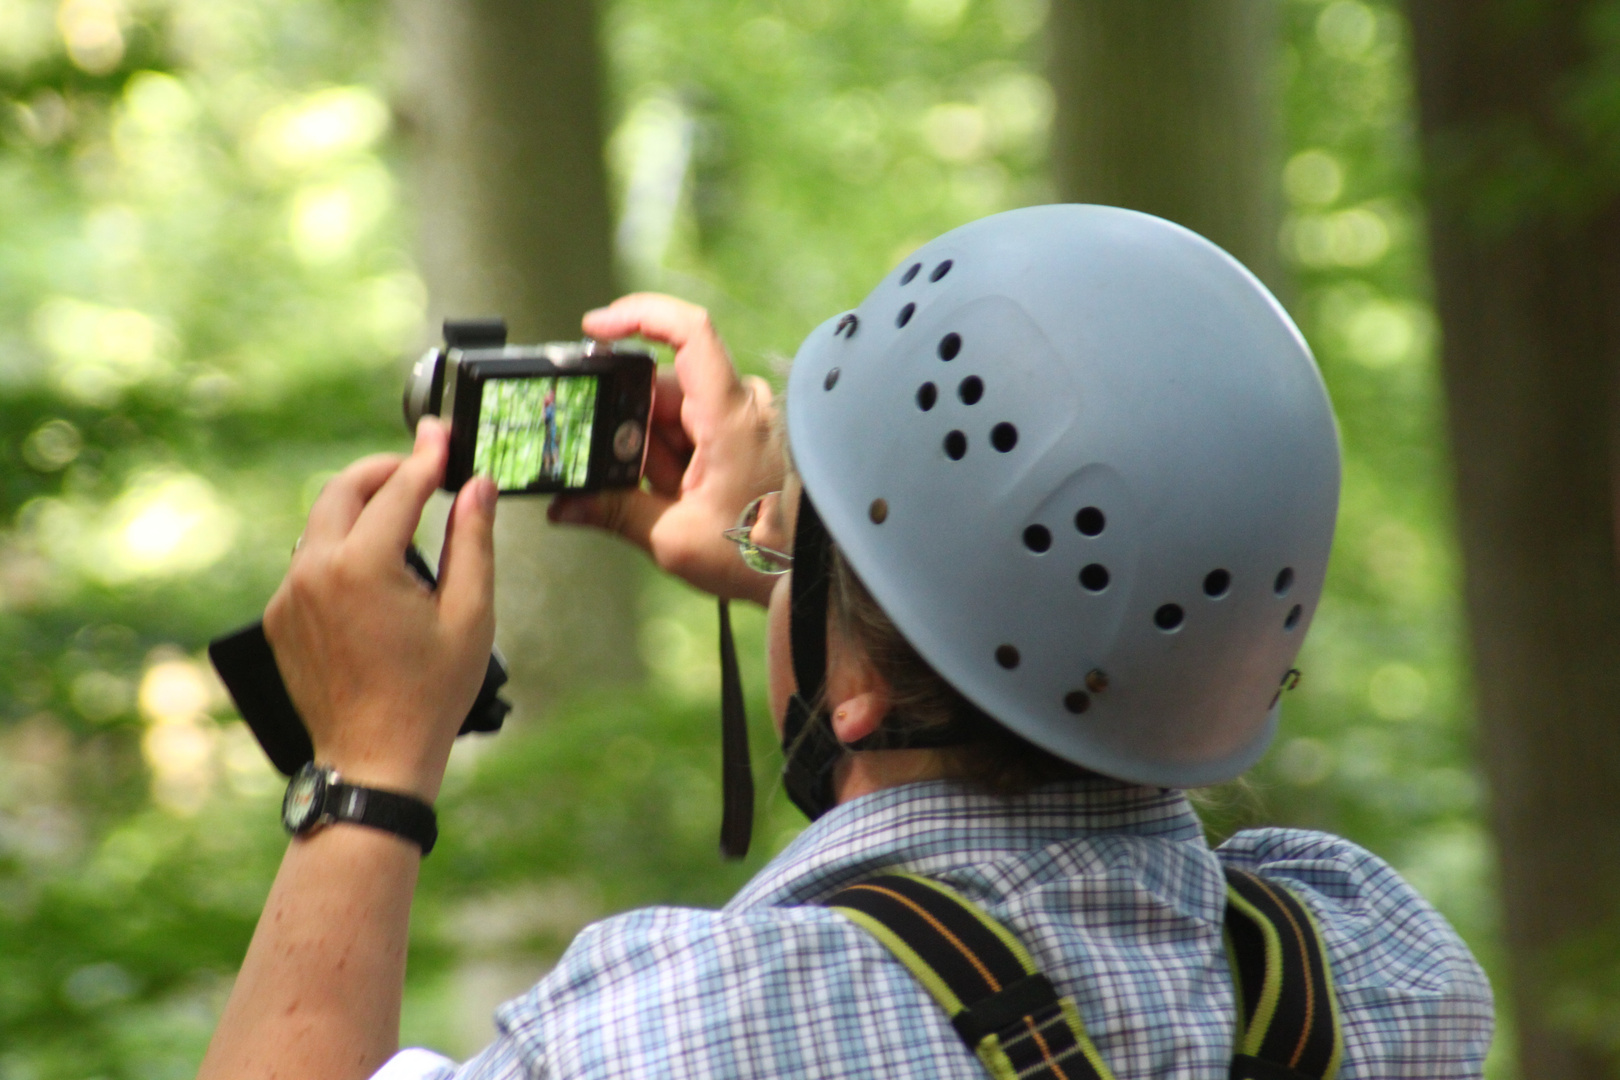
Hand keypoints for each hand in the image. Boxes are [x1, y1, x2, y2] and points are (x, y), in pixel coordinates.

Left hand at [264, 418, 495, 801]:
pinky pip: (308, 563)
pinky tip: (373, 575)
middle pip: (344, 489)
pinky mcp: (278, 617)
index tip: (441, 432)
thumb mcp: (470, 616)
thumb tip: (476, 486)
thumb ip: (474, 541)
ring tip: (402, 522)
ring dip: (360, 510)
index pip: (399, 489)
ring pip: (321, 524)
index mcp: (363, 566)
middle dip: (383, 472)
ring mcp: (288, 594)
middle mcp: (314, 570)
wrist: (374, 760)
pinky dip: (340, 552)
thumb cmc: (430, 694)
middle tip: (419, 470)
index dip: (427, 457)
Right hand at [550, 293, 782, 605]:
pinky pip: (688, 428)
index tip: (596, 328)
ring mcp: (742, 417)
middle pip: (662, 385)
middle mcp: (741, 405)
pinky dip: (670, 458)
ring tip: (670, 498)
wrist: (803, 574)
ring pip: (671, 411)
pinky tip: (678, 493)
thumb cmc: (757, 555)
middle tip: (634, 478)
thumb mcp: (674, 538)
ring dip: (653, 451)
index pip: (689, 332)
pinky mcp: (740, 433)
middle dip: (634, 428)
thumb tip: (564, 504)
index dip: (638, 315)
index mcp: (730, 416)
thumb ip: (614, 511)